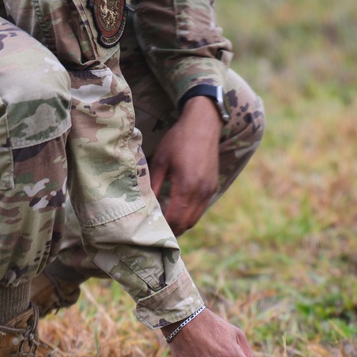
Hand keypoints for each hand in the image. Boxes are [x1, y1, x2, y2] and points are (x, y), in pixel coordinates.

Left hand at [150, 96, 221, 235]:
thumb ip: (153, 184)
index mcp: (186, 185)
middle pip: (186, 223)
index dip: (163, 227)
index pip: (174, 217)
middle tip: (156, 232)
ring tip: (165, 226)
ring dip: (181, 225)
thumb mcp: (160, 160)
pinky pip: (200, 209)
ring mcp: (209, 191)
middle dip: (172, 230)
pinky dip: (189, 215)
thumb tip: (144, 204)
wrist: (204, 124)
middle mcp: (200, 191)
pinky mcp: (212, 187)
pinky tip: (177, 212)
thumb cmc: (178, 139)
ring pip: (194, 219)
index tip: (150, 230)